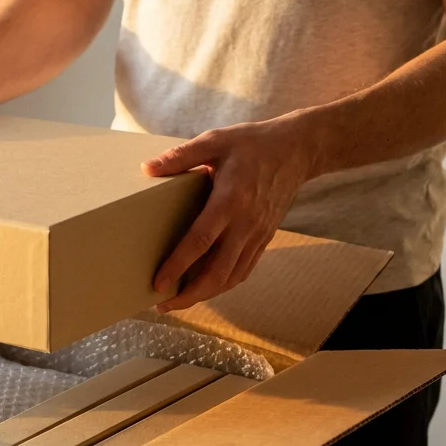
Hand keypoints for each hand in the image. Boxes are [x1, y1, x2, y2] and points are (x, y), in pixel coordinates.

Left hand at [143, 117, 318, 311]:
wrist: (298, 149)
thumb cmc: (253, 143)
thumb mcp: (215, 140)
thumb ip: (181, 156)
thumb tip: (147, 168)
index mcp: (230, 201)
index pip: (200, 242)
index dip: (178, 265)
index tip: (158, 283)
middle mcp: (246, 224)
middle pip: (217, 273)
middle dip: (189, 295)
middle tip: (163, 305)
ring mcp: (258, 234)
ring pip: (231, 278)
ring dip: (205, 295)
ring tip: (179, 301)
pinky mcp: (264, 238)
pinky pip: (243, 270)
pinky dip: (223, 284)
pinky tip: (206, 288)